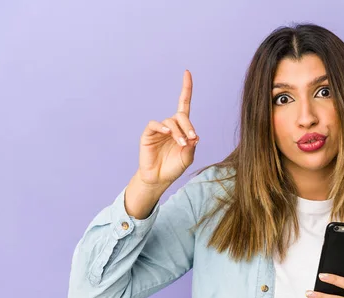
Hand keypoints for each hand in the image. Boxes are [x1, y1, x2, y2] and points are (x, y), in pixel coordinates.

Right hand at [137, 70, 198, 186]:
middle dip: (188, 125)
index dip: (186, 89)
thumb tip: (195, 136)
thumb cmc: (174, 167)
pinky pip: (154, 124)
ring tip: (181, 143)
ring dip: (178, 131)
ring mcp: (159, 129)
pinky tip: (167, 133)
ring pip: (170, 121)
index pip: (184, 104)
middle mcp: (170, 125)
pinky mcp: (148, 134)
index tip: (187, 72)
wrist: (159, 178)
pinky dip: (162, 127)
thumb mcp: (187, 158)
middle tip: (191, 138)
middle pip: (180, 115)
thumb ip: (191, 147)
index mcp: (182, 128)